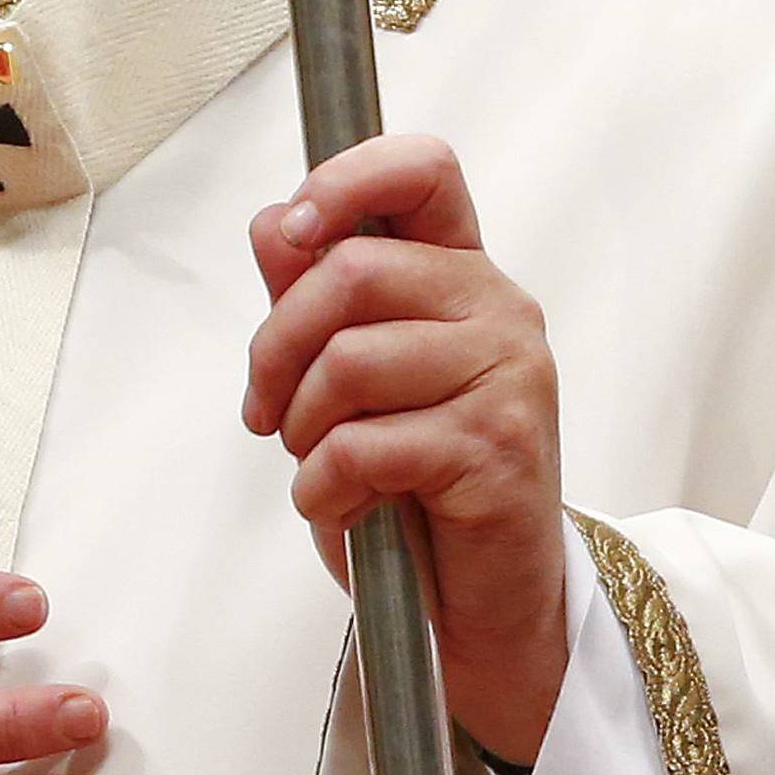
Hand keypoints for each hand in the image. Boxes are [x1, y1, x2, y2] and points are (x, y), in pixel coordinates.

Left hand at [243, 137, 566, 765]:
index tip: (292, 233)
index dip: (345, 179)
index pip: (424, 170)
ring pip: (349, 360)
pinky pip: (363, 445)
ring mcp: (508, 376)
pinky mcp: (497, 449)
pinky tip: (345, 507)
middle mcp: (500, 310)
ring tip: (316, 464)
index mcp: (464, 274)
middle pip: (351, 270)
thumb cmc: (415, 485)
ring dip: (300, 427)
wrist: (485, 605)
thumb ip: (316, 299)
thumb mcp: (351, 381)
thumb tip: (272, 226)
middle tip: (267, 410)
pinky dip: (324, 488)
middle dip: (277, 346)